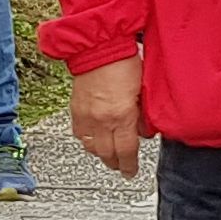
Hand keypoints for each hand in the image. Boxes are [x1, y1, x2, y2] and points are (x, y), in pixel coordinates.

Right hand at [70, 56, 146, 176]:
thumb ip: (144, 114)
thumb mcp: (143, 89)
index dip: (129, 165)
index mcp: (121, 115)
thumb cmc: (124, 62)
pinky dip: (87, 140)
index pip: (126, 150)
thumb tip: (145, 131)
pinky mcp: (75, 109)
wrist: (99, 47)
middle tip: (122, 168)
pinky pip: (79, 133)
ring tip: (109, 157)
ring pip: (90, 146)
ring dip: (100, 154)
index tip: (131, 172)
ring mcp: (86, 115)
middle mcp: (101, 119)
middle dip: (115, 164)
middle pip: (106, 154)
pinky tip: (93, 139)